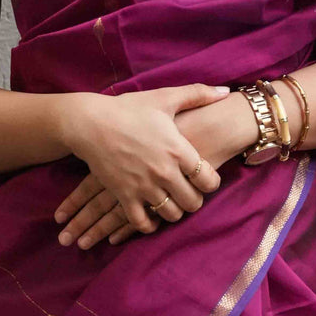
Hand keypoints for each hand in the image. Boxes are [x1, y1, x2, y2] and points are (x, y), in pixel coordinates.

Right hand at [54, 83, 229, 249]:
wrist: (90, 122)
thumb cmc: (129, 108)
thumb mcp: (165, 98)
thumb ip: (198, 94)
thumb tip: (225, 91)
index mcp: (179, 150)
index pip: (209, 180)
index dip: (211, 183)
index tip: (204, 179)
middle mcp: (165, 172)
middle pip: (193, 202)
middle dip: (195, 200)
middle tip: (189, 194)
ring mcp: (144, 186)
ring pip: (171, 215)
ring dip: (174, 211)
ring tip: (171, 203)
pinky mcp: (124, 195)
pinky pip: (142, 222)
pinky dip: (149, 224)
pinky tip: (151, 217)